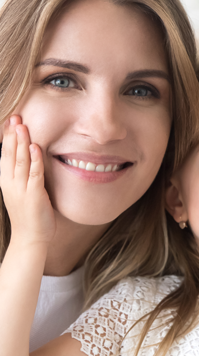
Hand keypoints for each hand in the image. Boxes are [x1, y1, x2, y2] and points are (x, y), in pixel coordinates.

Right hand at [0, 115, 54, 245]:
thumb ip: (23, 176)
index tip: (10, 121)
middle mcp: (10, 183)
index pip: (5, 155)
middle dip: (12, 135)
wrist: (30, 238)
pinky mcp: (34, 194)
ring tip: (23, 126)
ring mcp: (21, 189)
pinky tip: (36, 147)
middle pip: (10, 154)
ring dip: (22, 142)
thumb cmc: (29, 215)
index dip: (7, 138)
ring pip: (20, 161)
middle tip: (16, 117)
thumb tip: (29, 160)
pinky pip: (34, 173)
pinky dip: (35, 159)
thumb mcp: (22, 192)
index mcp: (6, 182)